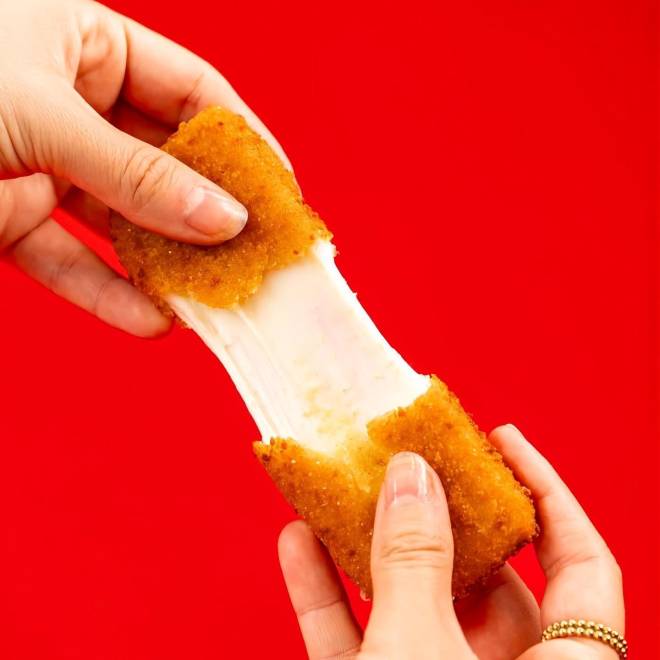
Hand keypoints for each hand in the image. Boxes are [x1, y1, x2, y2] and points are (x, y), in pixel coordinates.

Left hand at [0, 0, 289, 335]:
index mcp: (84, 42)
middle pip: (166, 164)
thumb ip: (139, 173)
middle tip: (259, 257)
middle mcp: (72, 102)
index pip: (193, 93)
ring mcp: (44, 164)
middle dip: (211, 215)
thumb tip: (226, 219)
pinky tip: (150, 322)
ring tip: (215, 301)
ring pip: (124, 221)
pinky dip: (107, 293)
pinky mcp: (10, 219)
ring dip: (167, 264)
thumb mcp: (42, 113)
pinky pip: (71, 260)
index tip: (283, 192)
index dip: (243, 142)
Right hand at [278, 425, 623, 658]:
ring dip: (366, 544)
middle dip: (435, 508)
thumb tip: (411, 474)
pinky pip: (355, 639)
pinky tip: (297, 541)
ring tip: (340, 483)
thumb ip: (416, 561)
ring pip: (408, 600)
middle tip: (406, 455)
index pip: (580, 561)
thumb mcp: (421, 647)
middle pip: (481, 571)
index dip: (547, 490)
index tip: (501, 436)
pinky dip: (325, 595)